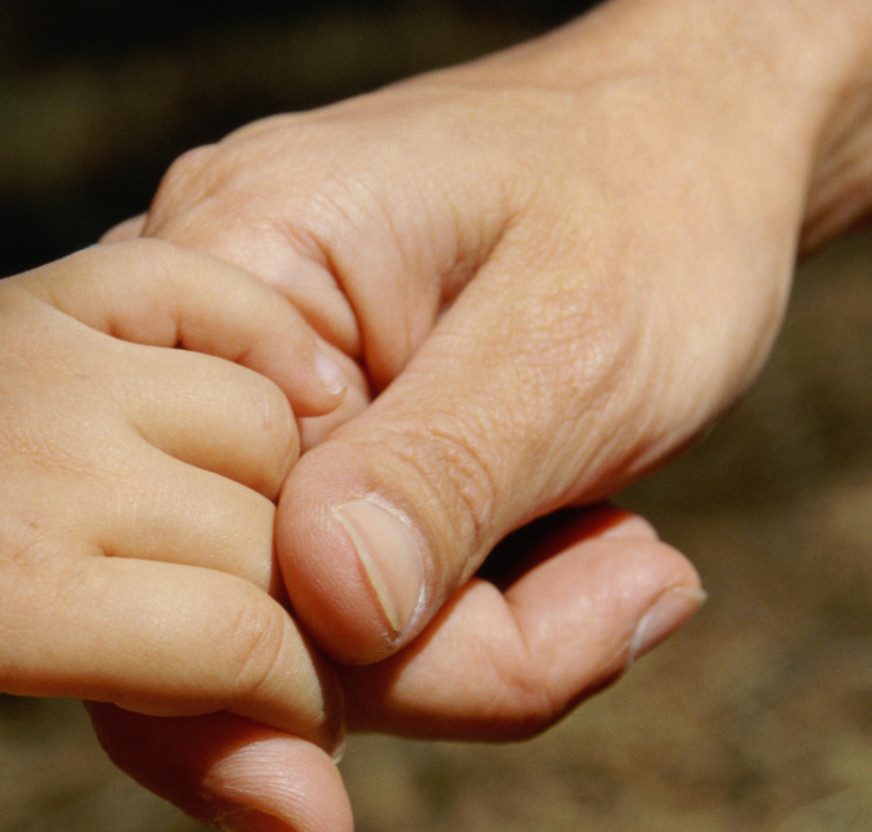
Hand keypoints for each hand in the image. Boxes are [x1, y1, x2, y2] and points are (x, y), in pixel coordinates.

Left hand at [0, 241, 346, 831]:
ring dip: (289, 500)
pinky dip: (267, 344)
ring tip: (245, 566)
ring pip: (266, 423)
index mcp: (3, 596)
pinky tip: (271, 412)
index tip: (265, 747)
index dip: (291, 715)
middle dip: (296, 625)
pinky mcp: (34, 298)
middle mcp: (41, 461)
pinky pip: (205, 295)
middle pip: (271, 544)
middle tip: (256, 672)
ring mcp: (41, 361)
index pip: (247, 646)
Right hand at [88, 1, 836, 831]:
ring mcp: (219, 397)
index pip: (206, 529)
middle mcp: (179, 331)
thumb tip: (325, 607)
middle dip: (441, 651)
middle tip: (636, 581)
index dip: (374, 641)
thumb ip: (443, 471)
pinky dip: (452, 620)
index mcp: (227, 254)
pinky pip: (319, 603)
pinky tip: (568, 549)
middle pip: (231, 601)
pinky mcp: (274, 452)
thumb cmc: (651, 203)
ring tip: (626, 559)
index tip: (590, 595)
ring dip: (468, 639)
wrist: (691, 141)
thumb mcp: (574, 335)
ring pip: (284, 627)